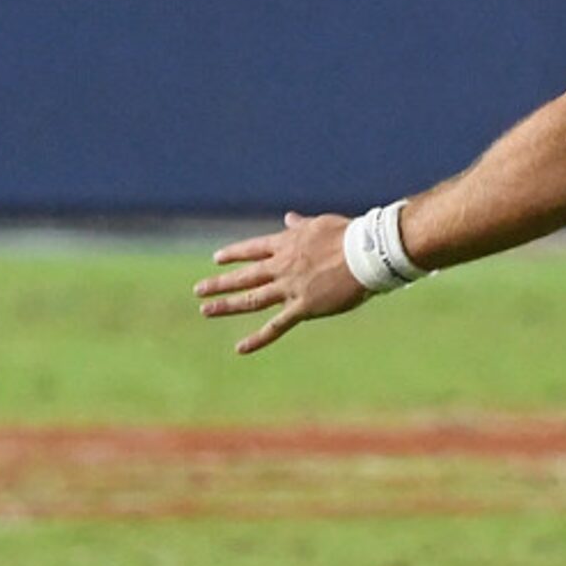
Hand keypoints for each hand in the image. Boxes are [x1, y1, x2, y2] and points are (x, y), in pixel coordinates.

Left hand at [194, 211, 368, 354]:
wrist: (366, 254)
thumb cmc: (350, 235)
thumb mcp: (320, 225)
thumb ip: (300, 226)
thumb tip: (288, 217)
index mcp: (287, 244)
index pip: (253, 249)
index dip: (235, 254)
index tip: (218, 258)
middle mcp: (282, 267)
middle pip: (245, 276)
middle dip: (220, 283)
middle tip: (199, 289)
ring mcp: (290, 288)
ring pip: (251, 299)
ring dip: (226, 305)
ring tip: (205, 309)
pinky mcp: (303, 307)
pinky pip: (276, 326)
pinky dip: (258, 338)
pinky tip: (240, 348)